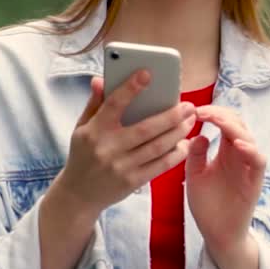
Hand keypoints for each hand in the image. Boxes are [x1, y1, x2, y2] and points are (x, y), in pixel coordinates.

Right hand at [48, 72, 196, 218]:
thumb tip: (100, 79)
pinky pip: (160, 166)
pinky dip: (176, 154)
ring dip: (178, 133)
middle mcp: (108, 148)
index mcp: (94, 131)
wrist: (78, 194)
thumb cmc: (83, 155)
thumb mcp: (81, 128)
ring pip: (157, 147)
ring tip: (190, 121)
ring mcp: (121, 167)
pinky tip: (185, 143)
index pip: (114, 104)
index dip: (130, 88)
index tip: (147, 73)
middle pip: (146, 128)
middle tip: (189, 105)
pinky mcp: (132, 182)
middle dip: (172, 115)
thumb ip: (94, 103)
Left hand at [185, 105, 266, 254]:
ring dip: (234, 127)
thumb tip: (198, 134)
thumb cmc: (207, 206)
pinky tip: (238, 145)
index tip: (194, 110)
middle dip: (221, 114)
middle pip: (238, 125)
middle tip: (202, 112)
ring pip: (249, 138)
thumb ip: (195, 155)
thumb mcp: (194, 176)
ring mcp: (248, 167)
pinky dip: (251, 151)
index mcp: (225, 152)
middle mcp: (239, 156)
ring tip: (218, 121)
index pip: (224, 123)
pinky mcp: (254, 181)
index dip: (213, 113)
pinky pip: (258, 161)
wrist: (217, 234)